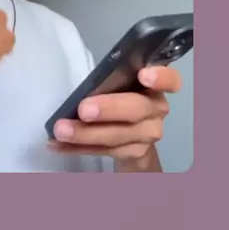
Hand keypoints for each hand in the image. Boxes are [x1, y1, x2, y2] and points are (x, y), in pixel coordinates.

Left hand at [48, 66, 181, 170]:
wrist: (133, 137)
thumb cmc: (121, 97)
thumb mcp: (120, 84)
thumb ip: (112, 80)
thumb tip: (84, 83)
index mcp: (154, 86)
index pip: (170, 80)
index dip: (161, 77)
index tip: (143, 75)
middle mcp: (157, 110)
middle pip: (137, 109)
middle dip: (109, 109)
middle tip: (83, 109)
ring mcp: (148, 134)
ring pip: (118, 135)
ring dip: (86, 134)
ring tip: (61, 130)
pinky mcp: (134, 154)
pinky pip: (104, 151)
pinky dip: (78, 148)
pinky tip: (58, 145)